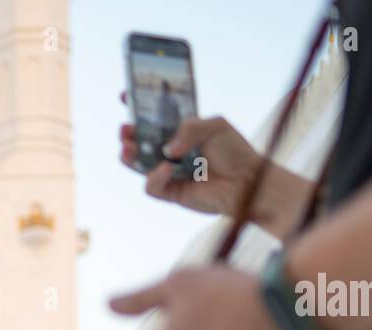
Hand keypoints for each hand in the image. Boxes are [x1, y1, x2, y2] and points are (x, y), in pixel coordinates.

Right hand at [119, 104, 311, 238]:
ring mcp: (168, 172)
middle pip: (140, 141)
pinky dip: (155, 176)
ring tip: (127, 147)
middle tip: (125, 128)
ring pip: (138, 165)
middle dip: (128, 134)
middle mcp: (170, 151)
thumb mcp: (215, 126)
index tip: (125, 95)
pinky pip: (153, 186)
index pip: (153, 118)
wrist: (247, 182)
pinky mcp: (171, 192)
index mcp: (179, 132)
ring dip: (129, 156)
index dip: (137, 107)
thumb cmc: (235, 151)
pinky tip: (166, 167)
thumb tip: (168, 149)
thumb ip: (190, 128)